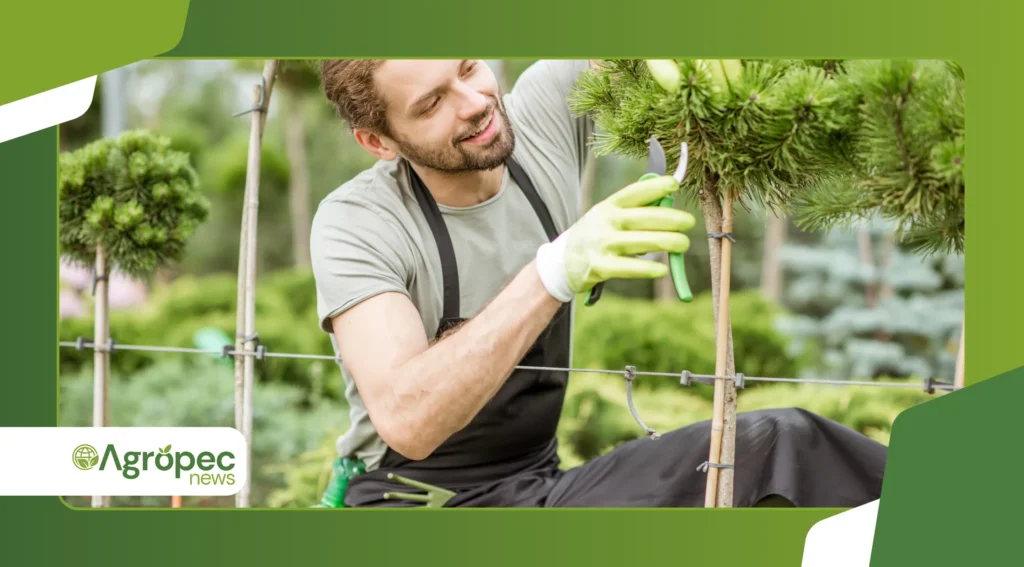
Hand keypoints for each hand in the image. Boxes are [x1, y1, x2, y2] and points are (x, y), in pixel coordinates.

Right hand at [535, 175, 694, 301]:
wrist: (561, 262)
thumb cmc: (595, 236)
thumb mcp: (608, 216)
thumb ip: (635, 210)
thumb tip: (669, 201)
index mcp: (609, 206)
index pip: (634, 193)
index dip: (655, 187)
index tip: (675, 184)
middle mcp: (605, 222)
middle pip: (642, 218)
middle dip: (670, 218)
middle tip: (689, 222)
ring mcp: (602, 245)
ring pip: (640, 241)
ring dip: (666, 242)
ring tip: (683, 244)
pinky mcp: (600, 267)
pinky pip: (628, 268)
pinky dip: (647, 269)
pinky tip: (663, 270)